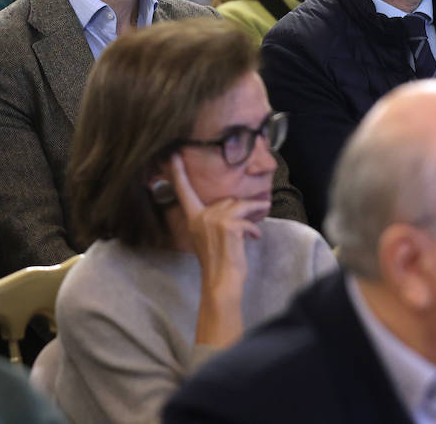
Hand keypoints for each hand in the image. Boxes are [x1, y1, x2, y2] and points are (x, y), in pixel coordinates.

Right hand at [168, 152, 260, 291]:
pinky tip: (254, 238)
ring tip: (262, 211)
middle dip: (241, 207)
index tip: (173, 154)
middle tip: (252, 213)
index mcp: (192, 218)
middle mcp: (201, 216)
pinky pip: (247, 220)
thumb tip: (231, 206)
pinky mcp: (229, 226)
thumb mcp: (207, 237)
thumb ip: (211, 220)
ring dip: (253, 211)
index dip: (178, 172)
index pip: (183, 191)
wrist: (221, 281)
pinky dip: (254, 229)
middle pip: (226, 199)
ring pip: (239, 205)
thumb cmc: (217, 262)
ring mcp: (214, 220)